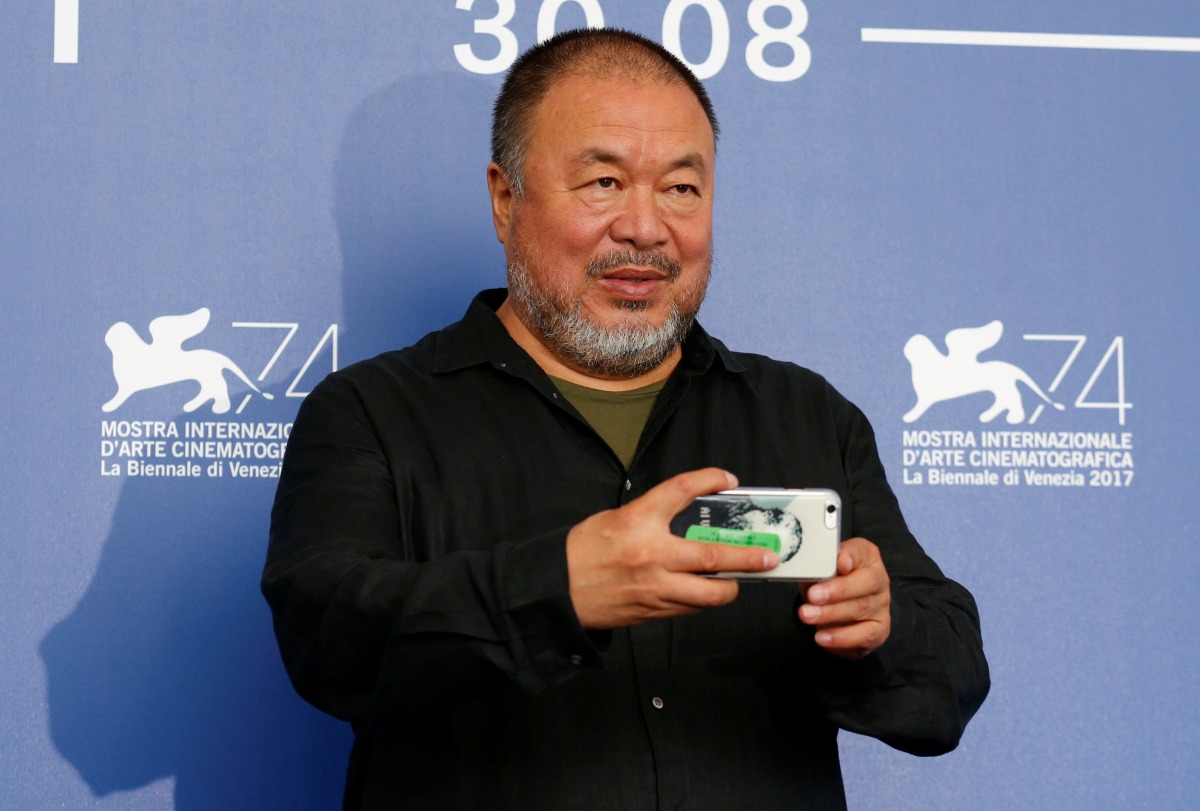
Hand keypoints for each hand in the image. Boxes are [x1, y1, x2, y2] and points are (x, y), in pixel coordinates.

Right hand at [566, 468, 780, 629]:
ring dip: (730, 587)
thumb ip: (651, 516)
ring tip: (738, 580)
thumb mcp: (616, 518)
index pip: (681, 490)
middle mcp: (651, 554)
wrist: (557, 589)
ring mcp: (654, 587)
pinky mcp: (653, 611)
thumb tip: (687, 515)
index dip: (709, 479)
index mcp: (638, 520)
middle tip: (768, 556)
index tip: (727, 479)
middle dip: (747, 557)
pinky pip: (691, 608)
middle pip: (712, 555)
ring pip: (709, 593)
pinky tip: (706, 592)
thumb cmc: (583, 550)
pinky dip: (704, 600)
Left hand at [797, 537, 890, 658]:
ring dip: (831, 613)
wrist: (839, 617)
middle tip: (814, 595)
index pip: (862, 550)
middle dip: (838, 589)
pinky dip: (841, 637)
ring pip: (861, 608)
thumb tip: (805, 573)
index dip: (851, 555)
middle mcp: (879, 579)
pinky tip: (822, 636)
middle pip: (868, 581)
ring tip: (807, 615)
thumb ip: (815, 571)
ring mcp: (881, 605)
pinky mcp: (880, 629)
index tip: (838, 562)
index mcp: (866, 557)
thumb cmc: (828, 587)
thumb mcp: (818, 574)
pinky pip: (864, 634)